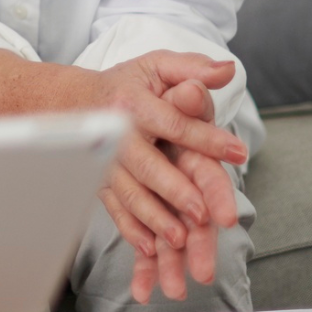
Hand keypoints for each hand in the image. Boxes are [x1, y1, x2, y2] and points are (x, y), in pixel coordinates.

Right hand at [0, 48, 243, 303]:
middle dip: (173, 189)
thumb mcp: (157, 65)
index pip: (175, 122)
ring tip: (179, 238)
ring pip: (129, 193)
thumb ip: (193, 68)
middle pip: (145, 165)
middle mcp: (116, 134)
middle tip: (202, 212)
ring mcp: (105, 162)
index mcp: (135, 103)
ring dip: (153, 217)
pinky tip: (148, 247)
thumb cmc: (126, 84)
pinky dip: (130, 229)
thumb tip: (227, 70)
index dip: (206, 136)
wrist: (74, 101)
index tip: (237, 151)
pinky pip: (115, 208)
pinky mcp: (99, 183)